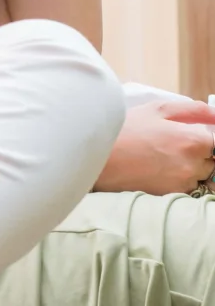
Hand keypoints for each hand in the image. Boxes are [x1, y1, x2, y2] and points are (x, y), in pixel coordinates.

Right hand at [94, 100, 214, 194]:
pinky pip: (185, 187)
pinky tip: (157, 170)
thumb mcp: (158, 109)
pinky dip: (177, 179)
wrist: (101, 157)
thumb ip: (192, 110)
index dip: (204, 138)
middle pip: (211, 162)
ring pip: (199, 175)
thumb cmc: (128, 128)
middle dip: (198, 153)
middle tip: (172, 144)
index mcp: (193, 140)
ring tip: (163, 157)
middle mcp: (193, 165)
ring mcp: (183, 183)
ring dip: (189, 167)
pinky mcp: (172, 196)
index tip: (189, 135)